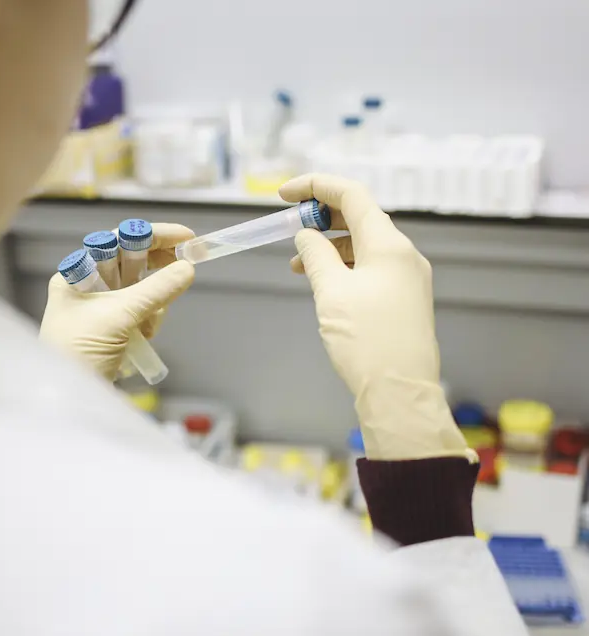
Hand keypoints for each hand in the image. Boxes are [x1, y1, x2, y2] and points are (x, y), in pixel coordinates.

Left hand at [40, 223, 194, 380]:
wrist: (65, 402)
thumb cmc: (78, 353)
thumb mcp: (119, 316)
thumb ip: (156, 290)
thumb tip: (187, 268)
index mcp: (77, 274)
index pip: (119, 240)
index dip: (154, 235)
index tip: (187, 237)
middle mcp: (87, 287)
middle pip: (132, 263)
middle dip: (158, 269)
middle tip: (186, 269)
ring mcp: (101, 310)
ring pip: (142, 290)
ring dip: (154, 302)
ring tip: (149, 325)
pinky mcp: (113, 331)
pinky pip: (141, 313)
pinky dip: (149, 320)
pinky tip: (145, 337)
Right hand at [281, 174, 472, 461]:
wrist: (400, 394)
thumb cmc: (367, 343)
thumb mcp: (331, 293)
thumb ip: (315, 255)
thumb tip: (305, 236)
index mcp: (388, 245)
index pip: (351, 195)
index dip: (316, 186)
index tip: (284, 194)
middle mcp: (403, 254)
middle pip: (360, 217)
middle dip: (321, 216)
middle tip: (288, 226)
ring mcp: (407, 277)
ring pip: (364, 245)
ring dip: (329, 245)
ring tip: (297, 263)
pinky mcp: (404, 299)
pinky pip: (371, 268)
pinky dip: (344, 266)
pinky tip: (323, 282)